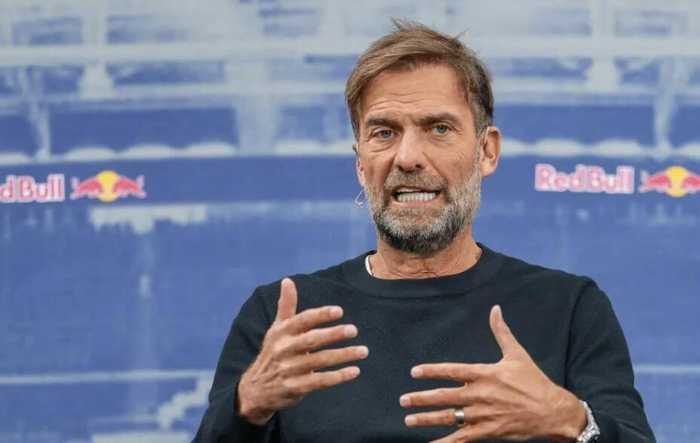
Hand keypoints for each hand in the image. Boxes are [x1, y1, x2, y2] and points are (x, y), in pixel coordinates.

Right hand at [237, 278, 368, 424]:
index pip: (302, 320)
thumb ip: (286, 306)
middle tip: (354, 330)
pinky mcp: (295, 388)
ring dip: (343, 355)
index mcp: (281, 332)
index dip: (321, 315)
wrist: (255, 390)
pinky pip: (320, 381)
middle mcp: (284, 349)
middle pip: (312, 340)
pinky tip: (354, 371)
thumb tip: (287, 280)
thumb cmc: (273, 353)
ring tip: (363, 351)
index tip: (339, 311)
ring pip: (320, 360)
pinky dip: (338, 376)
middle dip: (334, 334)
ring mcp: (289, 370)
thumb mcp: (276, 329)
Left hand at [400, 305, 585, 441]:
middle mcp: (480, 394)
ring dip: (427, 419)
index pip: (452, 371)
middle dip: (421, 399)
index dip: (431, 371)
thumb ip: (501, 332)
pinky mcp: (488, 431)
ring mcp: (483, 415)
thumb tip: (495, 309)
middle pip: (445, 396)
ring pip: (449, 418)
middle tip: (403, 400)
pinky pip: (462, 439)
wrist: (553, 411)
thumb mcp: (517, 354)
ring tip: (409, 420)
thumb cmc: (534, 381)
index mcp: (485, 374)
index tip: (414, 372)